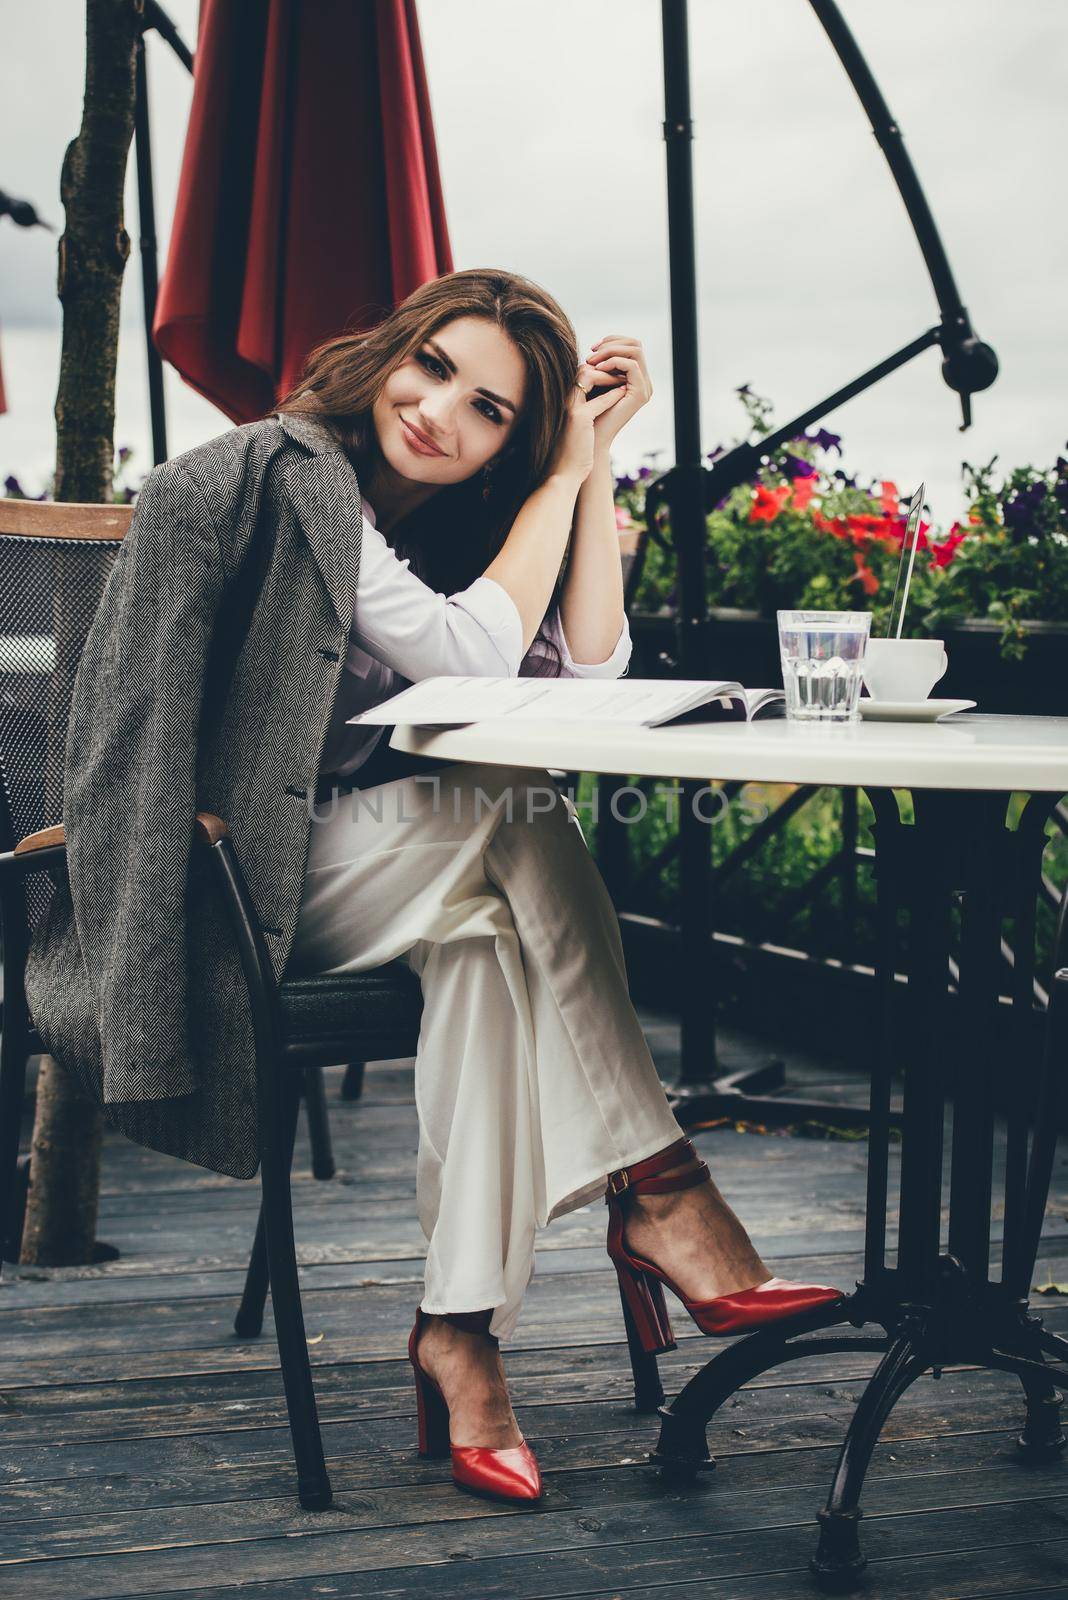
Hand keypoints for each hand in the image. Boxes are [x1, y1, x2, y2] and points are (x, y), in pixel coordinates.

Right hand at [546, 376, 626, 485]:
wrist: (563, 473)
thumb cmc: (573, 451)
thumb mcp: (579, 426)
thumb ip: (585, 409)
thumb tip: (600, 397)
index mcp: (562, 400)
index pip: (580, 373)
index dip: (599, 371)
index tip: (614, 374)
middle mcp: (563, 400)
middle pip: (584, 370)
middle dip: (605, 368)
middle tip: (622, 373)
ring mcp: (570, 408)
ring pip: (590, 376)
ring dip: (609, 376)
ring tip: (624, 380)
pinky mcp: (579, 419)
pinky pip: (600, 400)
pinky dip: (613, 394)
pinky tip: (623, 393)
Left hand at [580, 335, 652, 452]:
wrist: (591, 440)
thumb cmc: (588, 415)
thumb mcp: (595, 383)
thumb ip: (601, 365)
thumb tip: (597, 345)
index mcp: (635, 379)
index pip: (630, 346)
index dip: (611, 341)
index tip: (591, 349)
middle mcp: (643, 382)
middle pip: (635, 344)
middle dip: (612, 343)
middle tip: (592, 351)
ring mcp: (644, 387)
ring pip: (635, 350)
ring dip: (611, 350)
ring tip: (592, 360)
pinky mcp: (641, 393)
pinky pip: (631, 365)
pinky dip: (613, 362)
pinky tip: (597, 368)